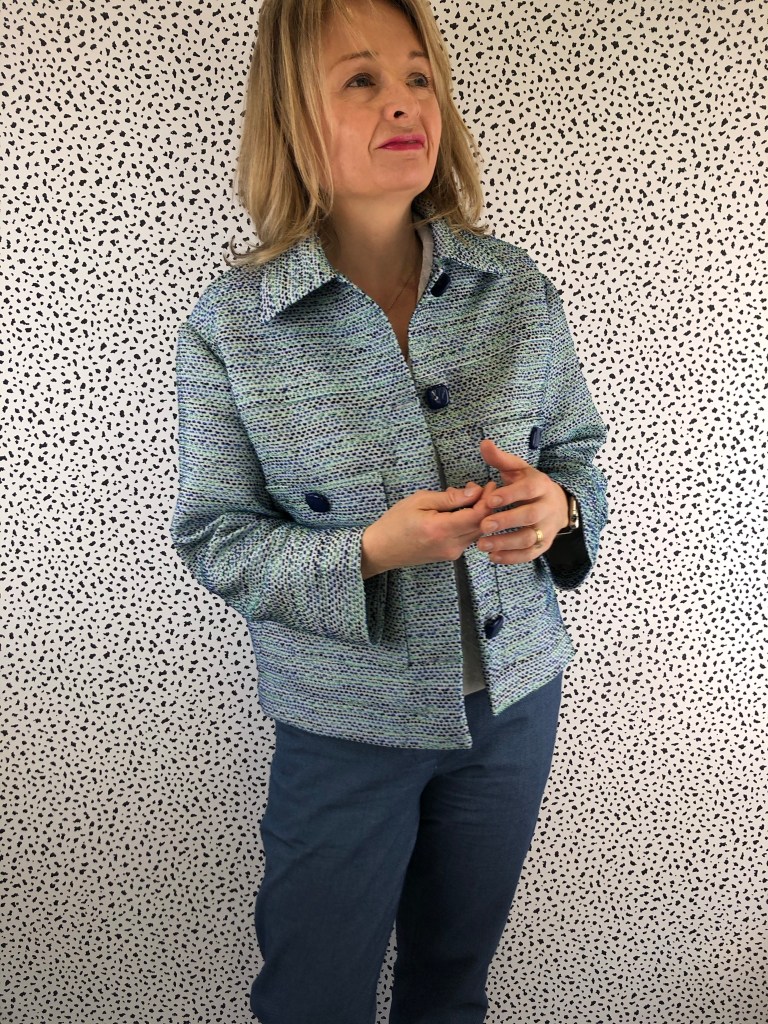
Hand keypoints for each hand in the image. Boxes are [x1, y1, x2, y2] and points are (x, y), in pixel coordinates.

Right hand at [361, 480, 496, 578]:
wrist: (381, 550)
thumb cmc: (396, 522)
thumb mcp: (420, 501)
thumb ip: (449, 498)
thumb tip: (475, 491)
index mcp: (441, 529)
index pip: (477, 515)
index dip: (488, 499)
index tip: (491, 484)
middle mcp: (451, 545)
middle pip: (482, 525)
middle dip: (486, 505)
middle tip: (480, 488)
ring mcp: (452, 553)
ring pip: (477, 532)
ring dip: (478, 514)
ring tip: (467, 497)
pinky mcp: (450, 556)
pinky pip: (467, 537)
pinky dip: (468, 523)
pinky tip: (458, 512)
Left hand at [474, 439, 568, 564]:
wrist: (557, 505)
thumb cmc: (529, 486)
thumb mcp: (518, 470)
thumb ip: (500, 459)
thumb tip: (484, 444)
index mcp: (541, 486)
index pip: (528, 490)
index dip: (510, 495)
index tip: (490, 500)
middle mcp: (547, 508)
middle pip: (529, 516)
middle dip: (506, 521)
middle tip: (483, 526)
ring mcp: (547, 529)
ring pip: (529, 539)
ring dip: (505, 543)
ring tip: (482, 545)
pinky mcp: (543, 545)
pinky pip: (529, 554)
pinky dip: (512, 558)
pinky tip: (493, 557)